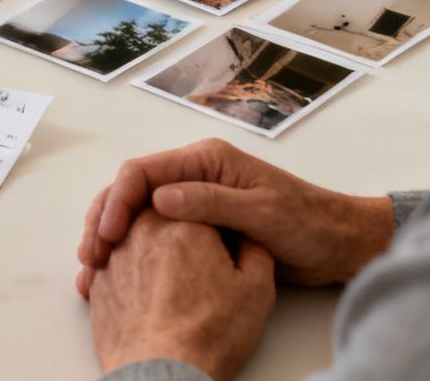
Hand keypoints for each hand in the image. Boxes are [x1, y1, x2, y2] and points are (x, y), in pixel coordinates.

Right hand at [76, 138, 393, 293]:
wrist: (338, 245)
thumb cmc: (307, 223)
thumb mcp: (261, 212)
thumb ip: (210, 202)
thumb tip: (158, 199)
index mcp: (206, 160)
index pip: (143, 171)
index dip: (117, 200)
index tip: (108, 235)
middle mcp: (194, 174)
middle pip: (131, 190)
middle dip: (104, 218)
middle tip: (91, 255)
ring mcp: (194, 199)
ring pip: (137, 211)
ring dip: (112, 234)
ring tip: (95, 266)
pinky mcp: (198, 225)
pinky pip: (154, 231)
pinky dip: (132, 247)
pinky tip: (119, 270)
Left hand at [88, 211, 274, 380]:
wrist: (163, 372)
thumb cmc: (208, 331)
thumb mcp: (257, 289)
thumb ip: (255, 250)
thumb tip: (248, 240)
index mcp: (181, 218)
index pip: (196, 200)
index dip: (212, 221)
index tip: (220, 241)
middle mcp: (140, 229)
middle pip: (158, 212)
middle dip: (176, 229)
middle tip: (195, 258)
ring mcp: (113, 255)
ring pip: (130, 235)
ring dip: (148, 248)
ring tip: (171, 278)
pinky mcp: (97, 283)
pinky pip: (111, 264)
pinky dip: (127, 272)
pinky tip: (145, 292)